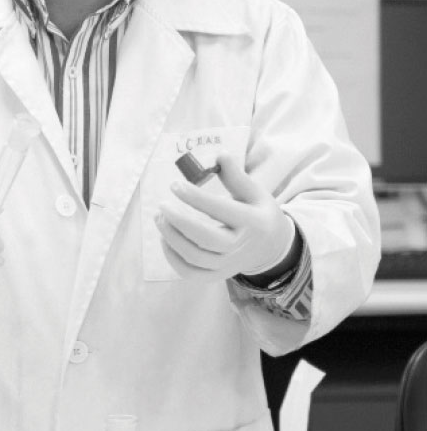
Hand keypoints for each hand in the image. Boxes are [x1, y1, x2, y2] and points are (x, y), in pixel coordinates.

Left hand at [154, 153, 294, 281]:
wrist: (270, 248)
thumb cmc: (258, 214)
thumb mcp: (255, 193)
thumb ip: (236, 177)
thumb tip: (220, 155)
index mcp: (252, 222)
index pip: (221, 211)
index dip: (196, 198)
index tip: (175, 185)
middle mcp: (240, 247)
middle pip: (206, 239)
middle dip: (179, 222)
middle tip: (162, 205)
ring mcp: (228, 265)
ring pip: (194, 257)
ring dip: (171, 237)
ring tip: (160, 217)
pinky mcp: (216, 275)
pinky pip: (190, 272)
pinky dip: (172, 258)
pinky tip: (165, 239)